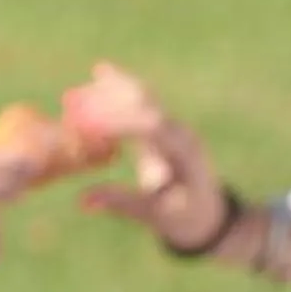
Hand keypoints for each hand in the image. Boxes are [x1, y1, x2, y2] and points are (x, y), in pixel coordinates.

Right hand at [64, 61, 232, 252]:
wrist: (209, 215)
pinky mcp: (164, 127)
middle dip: (114, 97)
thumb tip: (82, 200)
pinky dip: (121, 90)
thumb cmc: (183, 219)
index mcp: (182, 153)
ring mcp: (173, 127)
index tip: (88, 125)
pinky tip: (100, 71)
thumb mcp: (153, 216)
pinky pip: (141, 102)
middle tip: (81, 94)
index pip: (151, 127)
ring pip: (144, 96)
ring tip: (92, 74)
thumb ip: (121, 203)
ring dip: (116, 86)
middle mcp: (179, 133)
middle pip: (147, 103)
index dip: (119, 123)